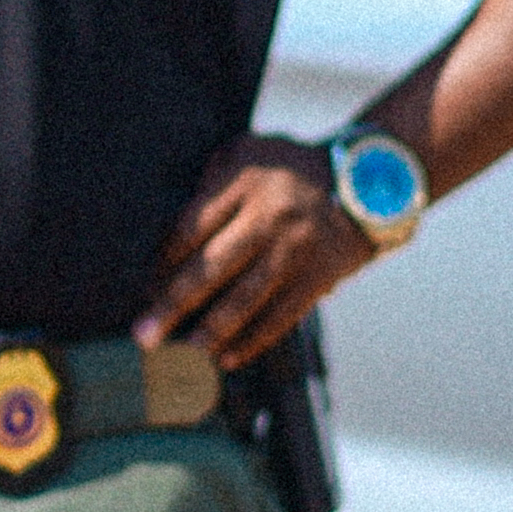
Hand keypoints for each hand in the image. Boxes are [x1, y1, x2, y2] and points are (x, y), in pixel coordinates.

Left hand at [137, 138, 377, 367]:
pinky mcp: (318, 278)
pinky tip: (226, 358)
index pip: (191, 228)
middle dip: (173, 305)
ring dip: (210, 333)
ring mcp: (296, 251)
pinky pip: (280, 316)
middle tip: (143, 336)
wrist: (368, 183)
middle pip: (211, 268)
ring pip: (245, 300)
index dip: (163, 262)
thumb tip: (171, 239)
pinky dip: (252, 341)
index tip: (143, 288)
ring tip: (181, 357)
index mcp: (245, 183)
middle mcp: (270, 218)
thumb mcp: (247, 152)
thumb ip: (210, 183)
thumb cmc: (291, 168)